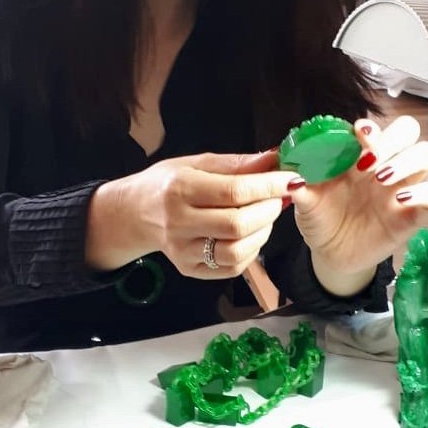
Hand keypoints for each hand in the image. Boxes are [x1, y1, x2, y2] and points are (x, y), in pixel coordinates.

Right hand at [85, 150, 290, 277]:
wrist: (135, 213)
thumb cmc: (168, 182)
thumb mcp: (198, 163)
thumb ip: (236, 163)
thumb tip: (274, 158)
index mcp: (181, 189)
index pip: (234, 191)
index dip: (269, 186)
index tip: (292, 179)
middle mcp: (179, 223)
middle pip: (238, 224)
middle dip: (269, 210)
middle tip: (280, 197)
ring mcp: (183, 251)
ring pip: (237, 251)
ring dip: (263, 232)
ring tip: (265, 215)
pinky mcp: (189, 269)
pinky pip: (231, 267)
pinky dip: (251, 250)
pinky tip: (251, 233)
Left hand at [288, 115, 427, 294]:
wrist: (330, 253)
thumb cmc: (320, 217)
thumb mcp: (306, 201)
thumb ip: (300, 185)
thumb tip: (292, 176)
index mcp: (357, 154)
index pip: (374, 127)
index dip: (370, 127)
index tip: (358, 135)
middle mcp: (383, 163)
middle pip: (408, 131)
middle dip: (393, 139)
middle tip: (370, 160)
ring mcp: (401, 186)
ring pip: (425, 155)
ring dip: (407, 161)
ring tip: (381, 179)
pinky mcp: (414, 213)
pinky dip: (425, 193)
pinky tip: (401, 200)